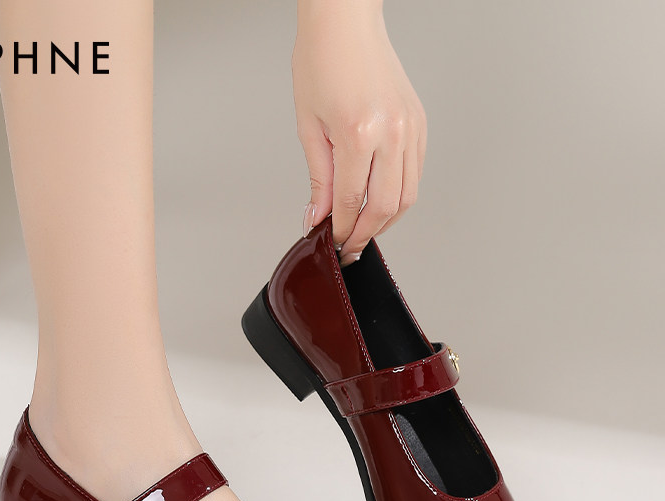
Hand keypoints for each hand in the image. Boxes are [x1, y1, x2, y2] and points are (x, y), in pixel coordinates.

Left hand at [292, 0, 425, 264]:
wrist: (345, 25)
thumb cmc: (322, 63)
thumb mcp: (309, 126)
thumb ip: (319, 179)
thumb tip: (319, 217)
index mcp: (359, 132)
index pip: (352, 201)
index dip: (341, 229)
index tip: (333, 242)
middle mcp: (392, 132)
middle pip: (384, 207)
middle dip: (365, 234)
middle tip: (349, 247)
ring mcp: (411, 128)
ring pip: (406, 196)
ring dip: (385, 221)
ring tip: (364, 230)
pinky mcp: (419, 125)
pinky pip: (414, 175)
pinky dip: (398, 197)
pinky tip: (380, 203)